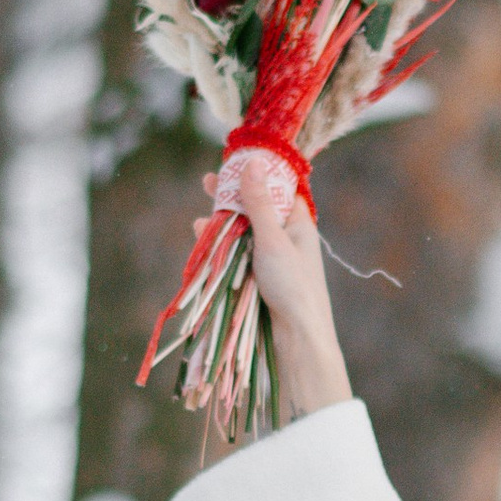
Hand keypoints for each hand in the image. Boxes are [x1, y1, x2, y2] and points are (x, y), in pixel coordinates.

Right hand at [227, 152, 348, 415]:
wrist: (297, 338)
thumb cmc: (293, 286)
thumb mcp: (273, 239)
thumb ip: (260, 203)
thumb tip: (253, 162)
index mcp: (299, 225)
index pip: (279, 189)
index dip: (258, 175)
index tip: (235, 163)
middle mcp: (286, 239)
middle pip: (257, 209)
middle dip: (232, 198)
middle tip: (207, 183)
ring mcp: (271, 260)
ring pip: (243, 233)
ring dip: (222, 225)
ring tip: (201, 221)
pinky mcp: (257, 278)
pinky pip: (236, 255)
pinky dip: (220, 247)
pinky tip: (203, 239)